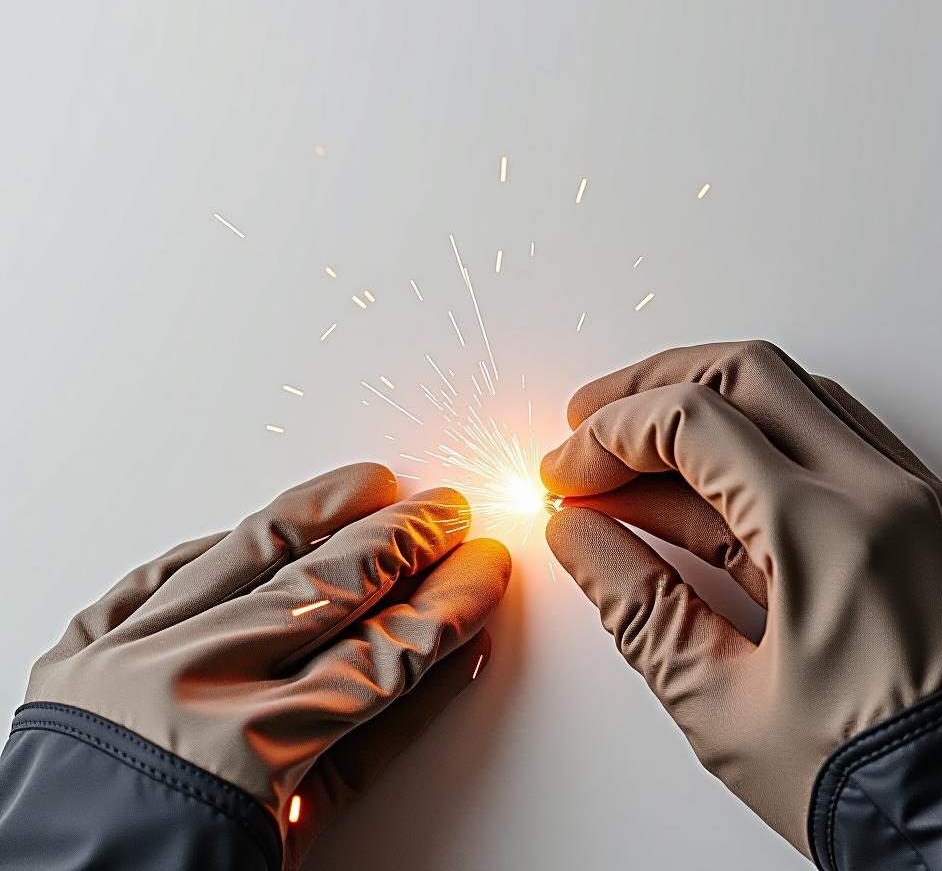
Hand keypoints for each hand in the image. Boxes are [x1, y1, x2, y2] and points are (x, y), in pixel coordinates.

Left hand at [24, 463, 510, 867]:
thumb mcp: (297, 839)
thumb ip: (372, 746)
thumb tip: (444, 664)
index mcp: (241, 756)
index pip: (380, 656)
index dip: (445, 607)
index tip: (482, 573)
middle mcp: (181, 687)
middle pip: (327, 587)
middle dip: (403, 542)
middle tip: (447, 512)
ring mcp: (125, 657)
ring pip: (247, 552)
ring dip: (322, 512)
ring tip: (371, 484)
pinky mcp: (80, 650)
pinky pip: (161, 573)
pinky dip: (221, 545)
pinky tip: (264, 522)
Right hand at [541, 341, 941, 857]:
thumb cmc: (884, 791)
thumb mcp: (723, 710)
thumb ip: (634, 607)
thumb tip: (578, 537)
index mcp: (829, 535)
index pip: (692, 421)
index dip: (608, 436)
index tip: (566, 471)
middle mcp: (881, 494)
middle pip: (745, 372)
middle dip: (649, 388)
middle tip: (590, 426)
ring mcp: (909, 498)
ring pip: (789, 393)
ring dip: (700, 408)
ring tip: (632, 466)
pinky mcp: (919, 517)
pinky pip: (827, 436)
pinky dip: (753, 441)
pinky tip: (701, 488)